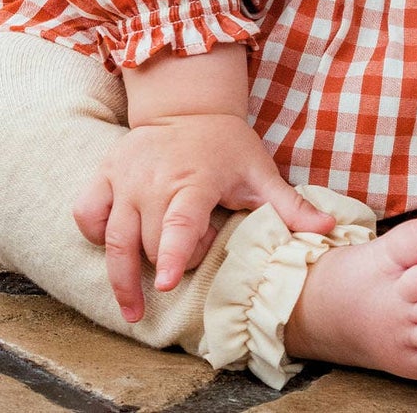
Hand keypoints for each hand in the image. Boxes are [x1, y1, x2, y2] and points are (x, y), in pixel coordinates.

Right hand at [74, 113, 335, 322]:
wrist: (189, 107)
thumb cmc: (227, 147)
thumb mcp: (260, 172)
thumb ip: (289, 206)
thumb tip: (329, 229)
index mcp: (195, 179)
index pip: (180, 222)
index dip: (175, 254)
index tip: (167, 284)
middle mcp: (155, 179)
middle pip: (151, 242)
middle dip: (170, 261)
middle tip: (190, 255)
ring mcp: (125, 177)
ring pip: (115, 238)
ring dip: (123, 275)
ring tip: (133, 309)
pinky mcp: (104, 175)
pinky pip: (87, 214)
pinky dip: (95, 235)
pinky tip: (114, 248)